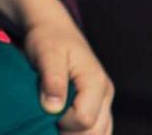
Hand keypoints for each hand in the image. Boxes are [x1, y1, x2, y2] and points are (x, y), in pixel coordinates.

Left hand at [23, 16, 114, 133]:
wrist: (53, 28)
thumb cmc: (48, 38)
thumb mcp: (46, 53)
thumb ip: (52, 80)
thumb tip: (53, 108)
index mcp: (95, 81)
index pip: (84, 119)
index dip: (62, 120)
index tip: (45, 108)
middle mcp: (106, 93)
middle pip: (95, 132)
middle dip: (69, 132)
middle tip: (47, 119)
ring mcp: (104, 101)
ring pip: (99, 134)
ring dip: (76, 134)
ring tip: (55, 122)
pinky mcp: (99, 105)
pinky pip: (98, 130)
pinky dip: (81, 133)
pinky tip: (64, 126)